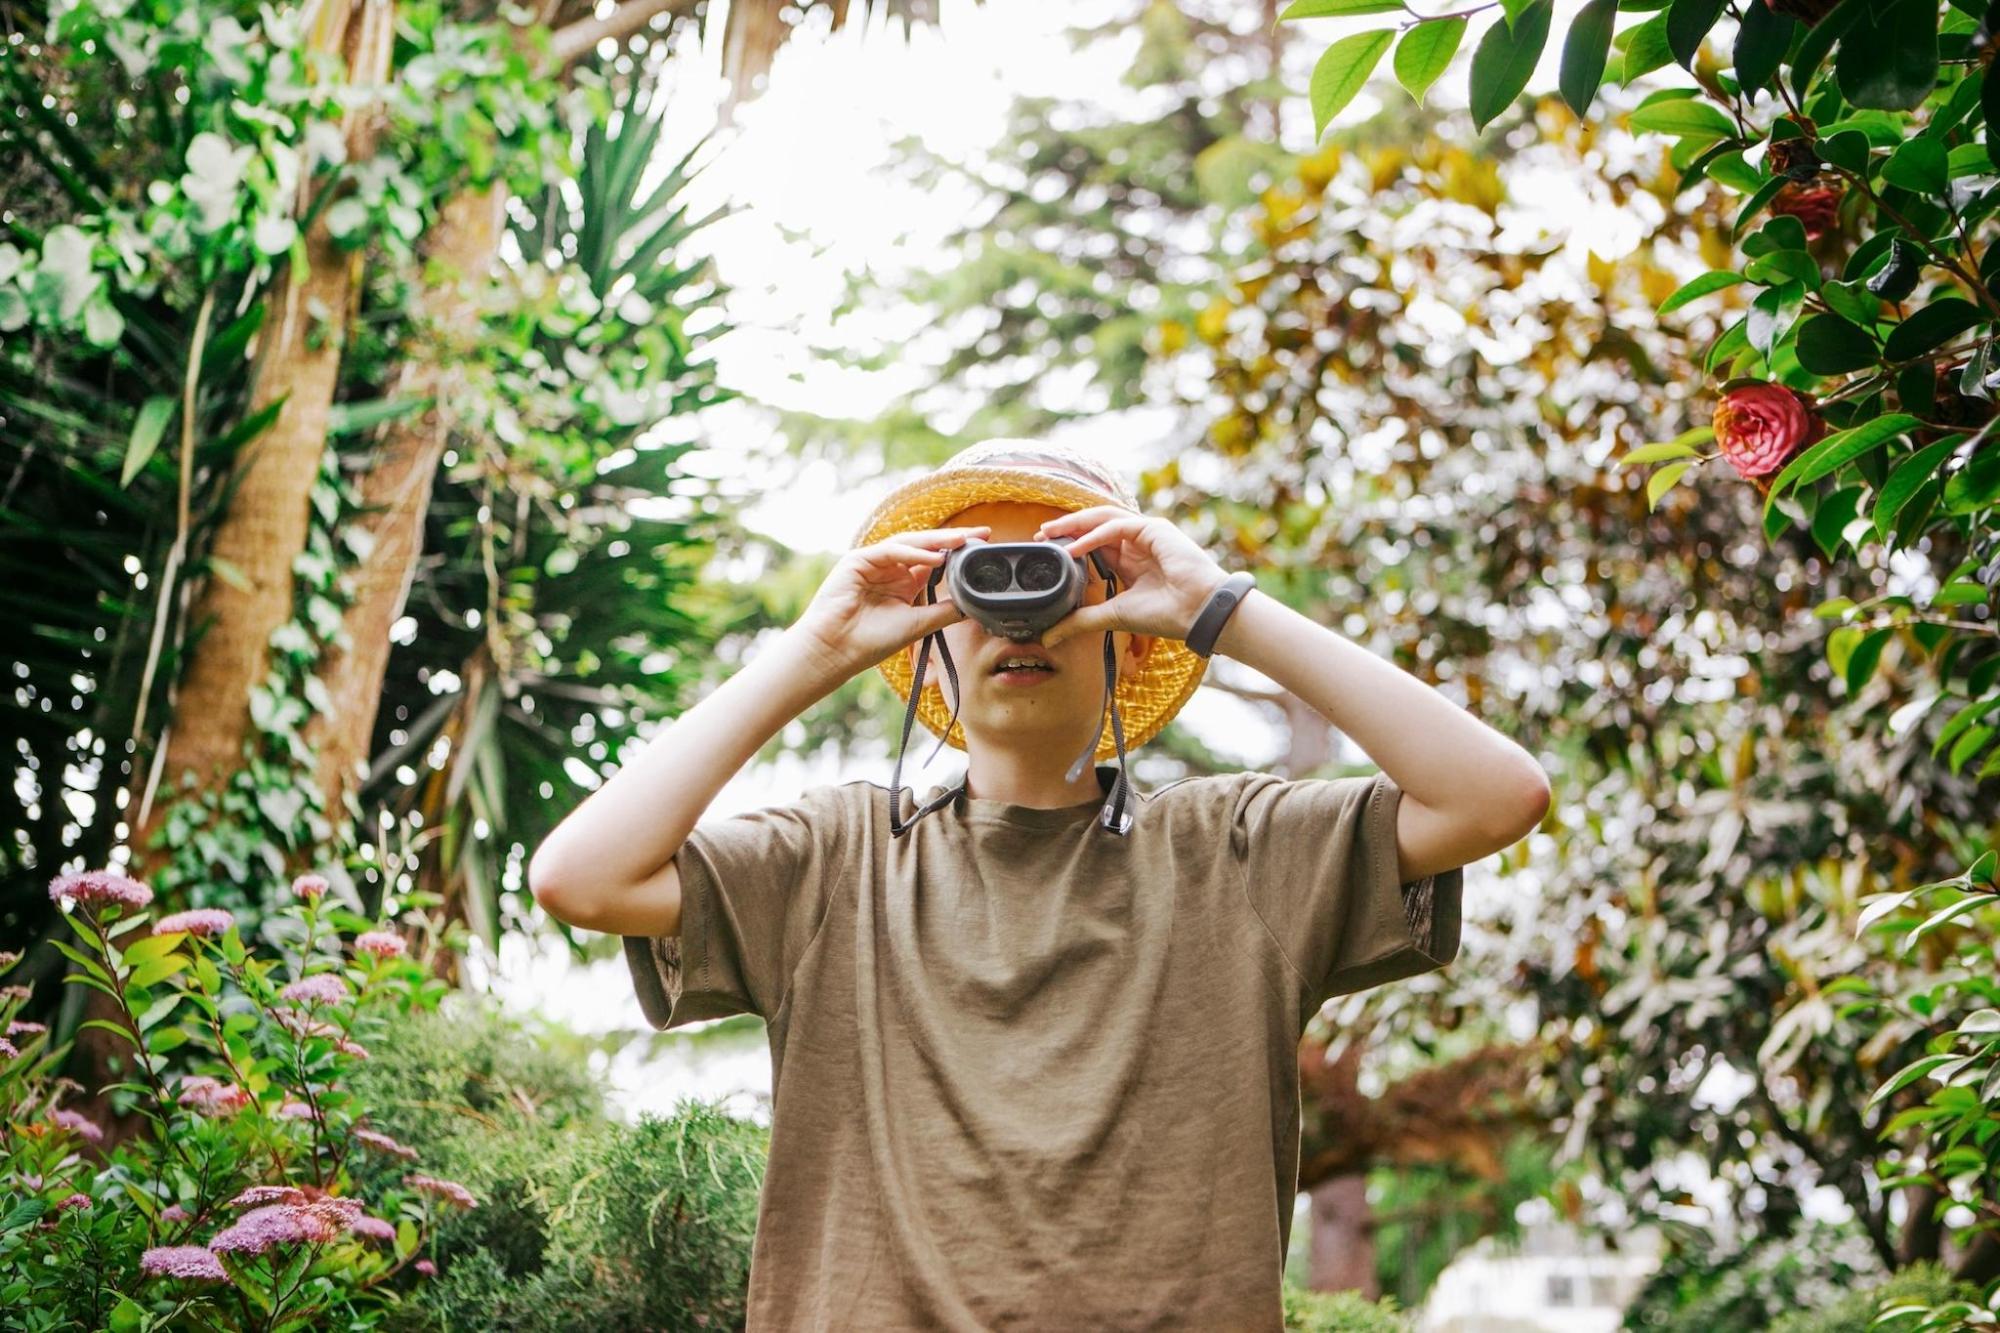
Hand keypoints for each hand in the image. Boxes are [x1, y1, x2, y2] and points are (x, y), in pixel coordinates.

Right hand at [792, 526, 991, 674]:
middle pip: (926, 547)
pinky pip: (891, 550)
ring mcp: (874, 562)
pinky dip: (913, 553)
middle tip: (982, 534)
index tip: (984, 549)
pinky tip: (935, 557)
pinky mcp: (858, 560)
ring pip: (910, 543)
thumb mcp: (917, 625)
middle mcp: (890, 569)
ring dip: (937, 541)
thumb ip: (943, 612)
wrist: (836, 651)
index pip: (936, 560)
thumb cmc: (870, 642)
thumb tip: (973, 604)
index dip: (958, 553)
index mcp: (904, 583)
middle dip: (954, 540)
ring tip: (963, 540)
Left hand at [1033, 507, 1229, 649]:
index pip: (1092, 542)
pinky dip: (1093, 536)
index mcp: (1129, 559)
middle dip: (1066, 528)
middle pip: (1094, 525)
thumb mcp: (1112, 616)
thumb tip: (1048, 636)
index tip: (1043, 549)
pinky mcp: (1154, 529)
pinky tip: (1074, 548)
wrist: (1198, 614)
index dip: (1067, 542)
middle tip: (1040, 536)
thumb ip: (1080, 621)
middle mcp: (1136, 542)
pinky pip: (1117, 526)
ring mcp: (1145, 532)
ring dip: (1075, 524)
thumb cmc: (1165, 614)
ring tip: (1050, 533)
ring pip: (1103, 518)